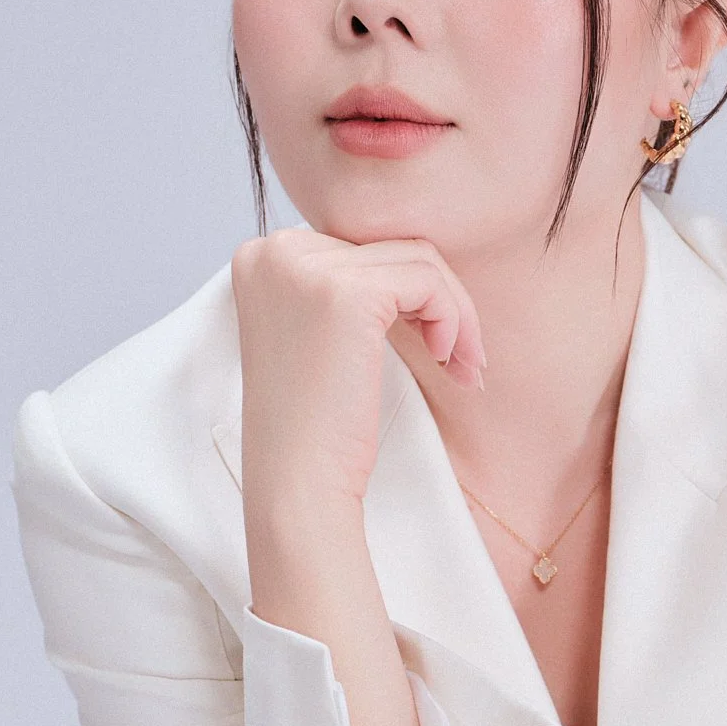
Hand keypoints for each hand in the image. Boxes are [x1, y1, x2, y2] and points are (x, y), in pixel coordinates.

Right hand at [231, 229, 485, 515]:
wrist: (297, 479)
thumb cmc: (316, 422)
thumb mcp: (319, 333)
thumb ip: (346, 285)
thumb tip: (417, 258)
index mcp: (263, 256)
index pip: (361, 245)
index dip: (408, 293)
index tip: (434, 341)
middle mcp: (276, 250)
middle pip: (392, 246)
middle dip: (441, 301)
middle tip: (463, 359)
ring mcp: (306, 267)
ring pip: (419, 260)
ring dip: (455, 312)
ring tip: (461, 365)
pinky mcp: (346, 292)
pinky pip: (428, 282)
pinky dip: (453, 320)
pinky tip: (447, 361)